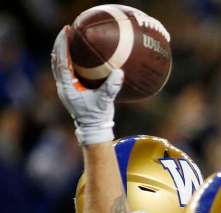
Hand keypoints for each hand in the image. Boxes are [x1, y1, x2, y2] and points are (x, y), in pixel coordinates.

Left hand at [50, 26, 122, 145]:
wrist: (92, 129)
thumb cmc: (97, 116)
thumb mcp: (105, 101)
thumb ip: (111, 87)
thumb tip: (119, 72)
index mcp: (67, 86)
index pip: (62, 61)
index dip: (63, 45)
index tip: (66, 32)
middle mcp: (62, 85)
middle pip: (56, 59)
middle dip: (60, 44)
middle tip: (67, 31)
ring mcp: (64, 87)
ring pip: (58, 64)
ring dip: (62, 51)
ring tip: (67, 39)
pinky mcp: (69, 88)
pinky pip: (64, 70)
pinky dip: (66, 59)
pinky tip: (72, 54)